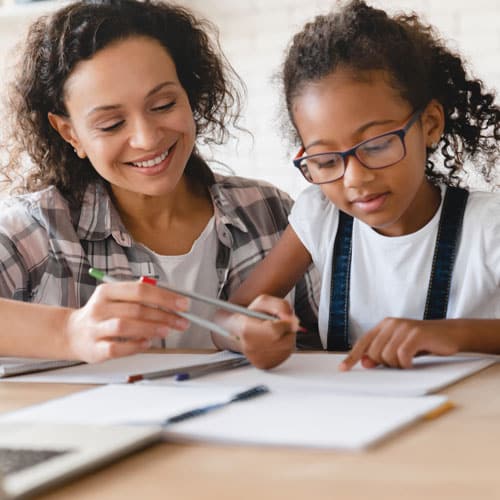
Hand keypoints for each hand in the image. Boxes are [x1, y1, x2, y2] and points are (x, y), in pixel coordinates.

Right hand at [63, 281, 189, 361]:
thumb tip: (173, 301)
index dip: (165, 296)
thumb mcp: (117, 298)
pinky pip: (117, 348)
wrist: (70, 334)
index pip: (140, 290)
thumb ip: (141, 297)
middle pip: (136, 308)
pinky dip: (134, 346)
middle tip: (181, 321)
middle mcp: (100, 308)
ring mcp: (96, 329)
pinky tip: (147, 344)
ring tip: (166, 331)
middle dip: (163, 315)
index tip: (183, 304)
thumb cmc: (102, 315)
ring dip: (150, 329)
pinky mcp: (95, 349)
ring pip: (125, 326)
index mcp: (108, 291)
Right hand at [222, 295, 298, 369]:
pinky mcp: (264, 365)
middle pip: (284, 342)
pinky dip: (284, 347)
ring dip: (287, 339)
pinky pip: (284, 356)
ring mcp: (256, 358)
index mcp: (246, 329)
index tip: (285, 320)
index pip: (274, 330)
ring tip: (276, 333)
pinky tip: (275, 341)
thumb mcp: (264, 301)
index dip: (285, 324)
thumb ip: (281, 306)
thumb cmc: (252, 315)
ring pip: (287, 349)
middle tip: (280, 326)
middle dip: (288, 332)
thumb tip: (293, 321)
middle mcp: (250, 347)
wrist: (240, 329)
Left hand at [339, 317, 465, 370]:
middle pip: (374, 352)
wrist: (450, 333)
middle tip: (400, 362)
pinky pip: (402, 355)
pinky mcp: (416, 334)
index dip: (352, 356)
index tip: (342, 369)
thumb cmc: (422, 342)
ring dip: (397, 364)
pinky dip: (406, 364)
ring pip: (387, 355)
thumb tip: (365, 363)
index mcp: (384, 325)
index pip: (363, 342)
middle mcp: (391, 324)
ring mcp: (404, 327)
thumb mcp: (399, 347)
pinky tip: (413, 362)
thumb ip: (382, 353)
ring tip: (408, 360)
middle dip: (385, 363)